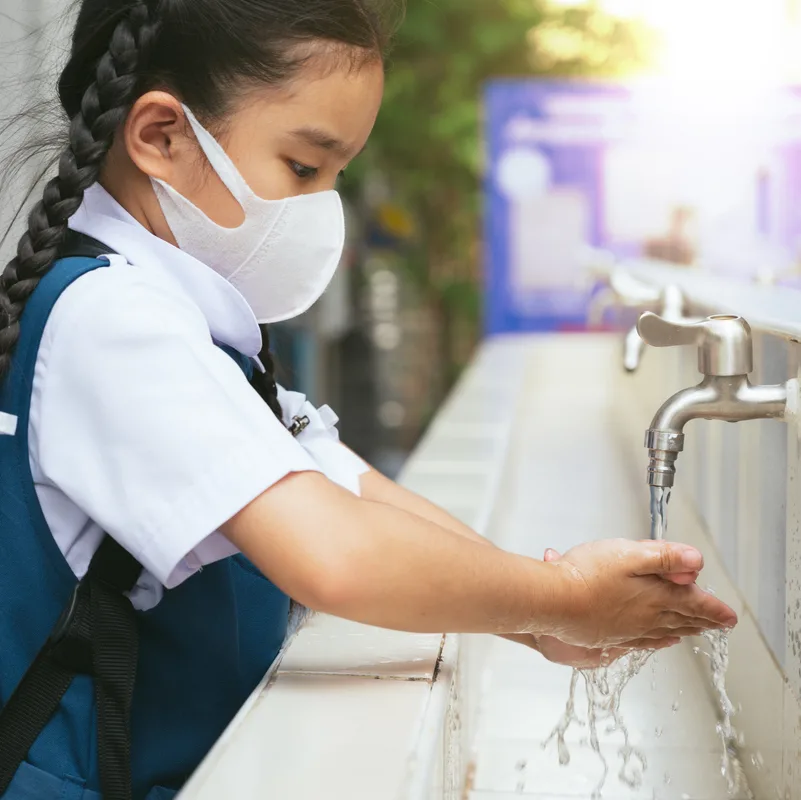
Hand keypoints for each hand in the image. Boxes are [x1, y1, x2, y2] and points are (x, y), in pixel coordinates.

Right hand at [547, 539, 736, 648]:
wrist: (552, 601)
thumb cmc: (586, 574)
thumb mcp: (628, 554)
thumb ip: (664, 556)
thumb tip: (697, 561)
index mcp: (656, 596)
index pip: (695, 603)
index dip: (715, 608)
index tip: (730, 616)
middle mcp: (647, 617)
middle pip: (683, 619)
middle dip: (704, 620)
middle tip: (720, 624)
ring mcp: (629, 630)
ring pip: (666, 631)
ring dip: (685, 630)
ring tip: (696, 631)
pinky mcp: (610, 636)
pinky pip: (645, 642)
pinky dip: (660, 641)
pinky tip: (660, 641)